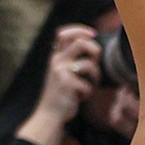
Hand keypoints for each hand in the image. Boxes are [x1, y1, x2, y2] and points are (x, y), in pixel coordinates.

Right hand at [20, 27, 100, 144]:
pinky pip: (88, 84)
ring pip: (89, 64)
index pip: (64, 34)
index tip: (93, 34)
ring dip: (96, 76)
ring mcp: (61, 73)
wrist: (48, 115)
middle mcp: (57, 61)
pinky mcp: (67, 85)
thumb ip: (70, 58)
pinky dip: (88, 92)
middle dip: (95, 49)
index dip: (80, 30)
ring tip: (91, 84)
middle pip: (80, 42)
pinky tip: (81, 97)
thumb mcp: (60, 72)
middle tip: (96, 61)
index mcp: (55, 57)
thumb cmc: (59, 94)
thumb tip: (91, 44)